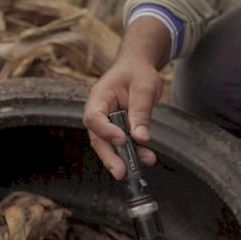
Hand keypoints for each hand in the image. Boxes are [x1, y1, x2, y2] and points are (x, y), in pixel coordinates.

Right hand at [83, 58, 160, 178]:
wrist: (138, 67)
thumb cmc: (137, 72)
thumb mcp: (144, 88)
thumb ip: (141, 112)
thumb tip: (140, 137)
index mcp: (99, 97)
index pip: (94, 118)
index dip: (105, 131)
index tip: (122, 140)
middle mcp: (98, 113)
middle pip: (98, 139)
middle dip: (110, 157)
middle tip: (121, 172)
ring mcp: (106, 123)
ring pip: (109, 146)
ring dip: (124, 158)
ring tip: (144, 163)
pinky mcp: (116, 130)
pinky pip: (121, 145)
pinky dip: (132, 152)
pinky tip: (146, 158)